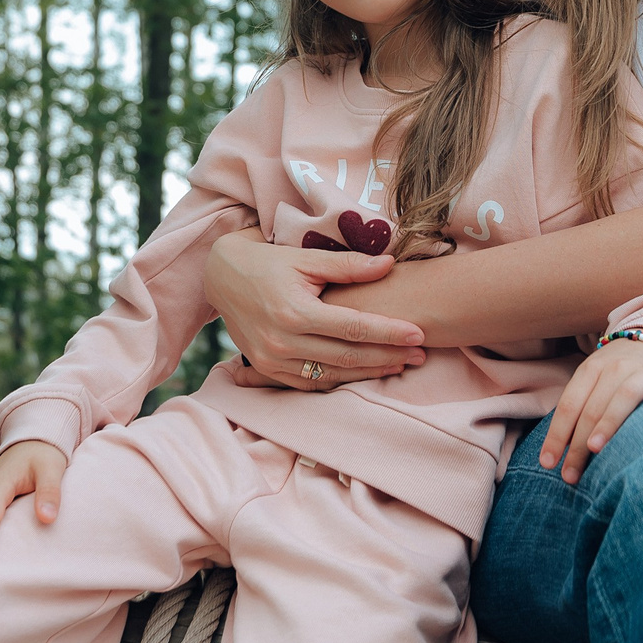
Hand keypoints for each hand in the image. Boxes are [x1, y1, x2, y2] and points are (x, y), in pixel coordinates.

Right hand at [205, 231, 425, 391]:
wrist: (222, 277)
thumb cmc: (269, 263)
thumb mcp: (306, 258)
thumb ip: (347, 265)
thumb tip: (388, 264)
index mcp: (294, 312)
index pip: (353, 328)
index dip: (389, 332)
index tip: (419, 334)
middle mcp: (282, 342)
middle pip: (347, 356)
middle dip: (388, 357)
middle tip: (420, 354)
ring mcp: (272, 361)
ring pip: (332, 375)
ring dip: (369, 372)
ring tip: (400, 365)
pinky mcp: (267, 370)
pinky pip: (310, 384)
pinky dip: (340, 381)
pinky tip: (364, 374)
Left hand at [538, 338, 642, 484]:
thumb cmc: (613, 376)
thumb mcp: (591, 383)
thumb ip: (578, 411)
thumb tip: (556, 453)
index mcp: (590, 370)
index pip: (569, 405)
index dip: (557, 435)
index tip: (548, 463)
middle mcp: (616, 367)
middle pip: (593, 408)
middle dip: (578, 445)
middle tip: (570, 476)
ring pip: (625, 396)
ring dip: (609, 422)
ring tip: (595, 448)